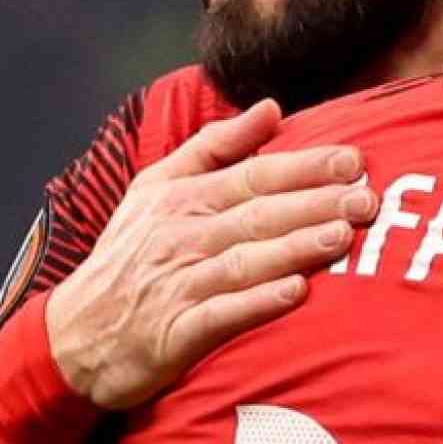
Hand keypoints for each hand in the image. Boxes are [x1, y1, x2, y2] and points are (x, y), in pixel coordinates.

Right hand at [45, 101, 377, 408]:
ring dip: (294, 248)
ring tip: (342, 237)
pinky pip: (221, 315)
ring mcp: (178, 284)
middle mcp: (181, 236)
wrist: (74, 336)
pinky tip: (295, 294)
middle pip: (257, 215)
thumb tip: (271, 107)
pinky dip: (257, 303)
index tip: (353, 159)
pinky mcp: (175, 333)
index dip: (304, 167)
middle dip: (315, 204)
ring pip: (244, 260)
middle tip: (368, 198)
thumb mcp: (157, 187)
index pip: (252, 175)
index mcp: (182, 197)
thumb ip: (216, 145)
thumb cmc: (129, 256)